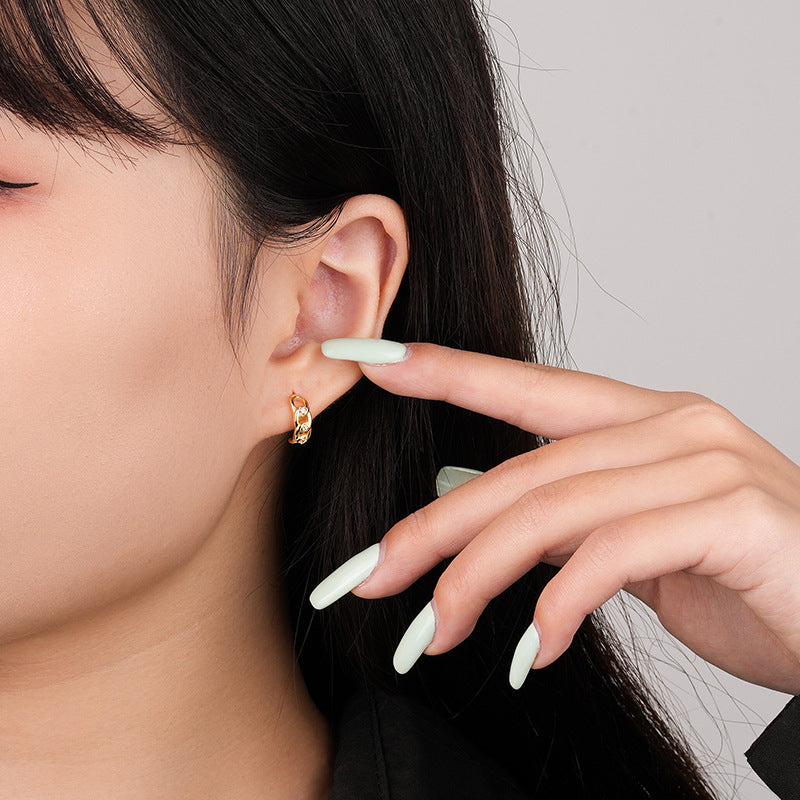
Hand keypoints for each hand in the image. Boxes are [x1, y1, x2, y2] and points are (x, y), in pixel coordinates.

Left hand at [312, 338, 799, 693]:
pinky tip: (534, 651)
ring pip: (551, 511)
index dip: (446, 371)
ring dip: (477, 578)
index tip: (373, 364)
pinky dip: (557, 608)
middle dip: (435, 528)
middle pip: (521, 470)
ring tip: (437, 629)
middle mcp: (673, 426)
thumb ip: (571, 523)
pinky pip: (612, 554)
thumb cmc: (744, 581)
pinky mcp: (731, 515)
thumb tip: (487, 523)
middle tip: (374, 574)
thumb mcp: (639, 546)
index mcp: (645, 421)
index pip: (525, 386)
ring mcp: (706, 464)